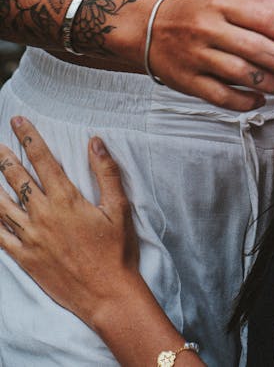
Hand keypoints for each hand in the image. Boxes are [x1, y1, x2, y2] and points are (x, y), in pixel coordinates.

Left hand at [0, 117, 141, 328]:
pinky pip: (0, 236)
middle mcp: (44, 215)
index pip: (43, 160)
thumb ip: (106, 172)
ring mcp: (31, 238)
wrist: (106, 294)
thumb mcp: (119, 208)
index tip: (18, 122)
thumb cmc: (116, 251)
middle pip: (18, 179)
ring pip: (3, 205)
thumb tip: (95, 141)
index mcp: (66, 200)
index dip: (30, 138)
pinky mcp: (24, 258)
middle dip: (5, 157)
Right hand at [147, 0, 273, 110]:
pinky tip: (259, 100)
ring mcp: (196, 55)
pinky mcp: (187, 81)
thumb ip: (265, 2)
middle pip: (253, 47)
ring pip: (238, 72)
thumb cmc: (199, 12)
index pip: (263, 18)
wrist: (151, 29)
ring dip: (268, 82)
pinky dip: (243, 101)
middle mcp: (208, 28)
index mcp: (222, 4)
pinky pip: (219, 96)